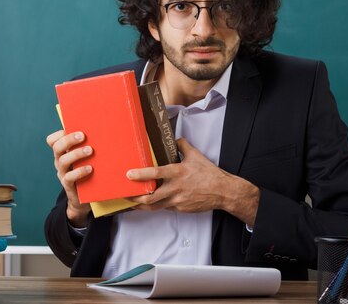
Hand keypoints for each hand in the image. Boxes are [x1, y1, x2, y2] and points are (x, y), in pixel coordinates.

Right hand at [46, 129, 92, 226]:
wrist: (83, 198)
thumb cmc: (87, 171)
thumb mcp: (85, 158)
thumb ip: (87, 146)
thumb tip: (102, 130)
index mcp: (62, 152)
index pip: (52, 140)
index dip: (59, 133)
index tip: (72, 128)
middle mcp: (60, 161)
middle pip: (57, 147)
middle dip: (69, 140)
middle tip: (83, 136)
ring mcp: (63, 173)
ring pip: (63, 161)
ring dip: (76, 154)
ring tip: (90, 150)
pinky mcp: (68, 184)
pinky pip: (70, 177)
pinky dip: (79, 172)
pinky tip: (90, 168)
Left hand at [127, 138, 259, 225]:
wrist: (223, 191)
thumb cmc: (209, 173)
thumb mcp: (196, 155)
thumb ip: (183, 146)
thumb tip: (175, 139)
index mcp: (178, 172)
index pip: (156, 173)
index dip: (140, 174)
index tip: (129, 175)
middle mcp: (175, 188)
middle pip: (150, 196)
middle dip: (135, 197)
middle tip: (125, 194)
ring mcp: (177, 200)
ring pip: (154, 206)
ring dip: (141, 205)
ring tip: (131, 202)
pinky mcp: (180, 208)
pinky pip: (164, 208)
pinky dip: (155, 206)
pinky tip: (148, 204)